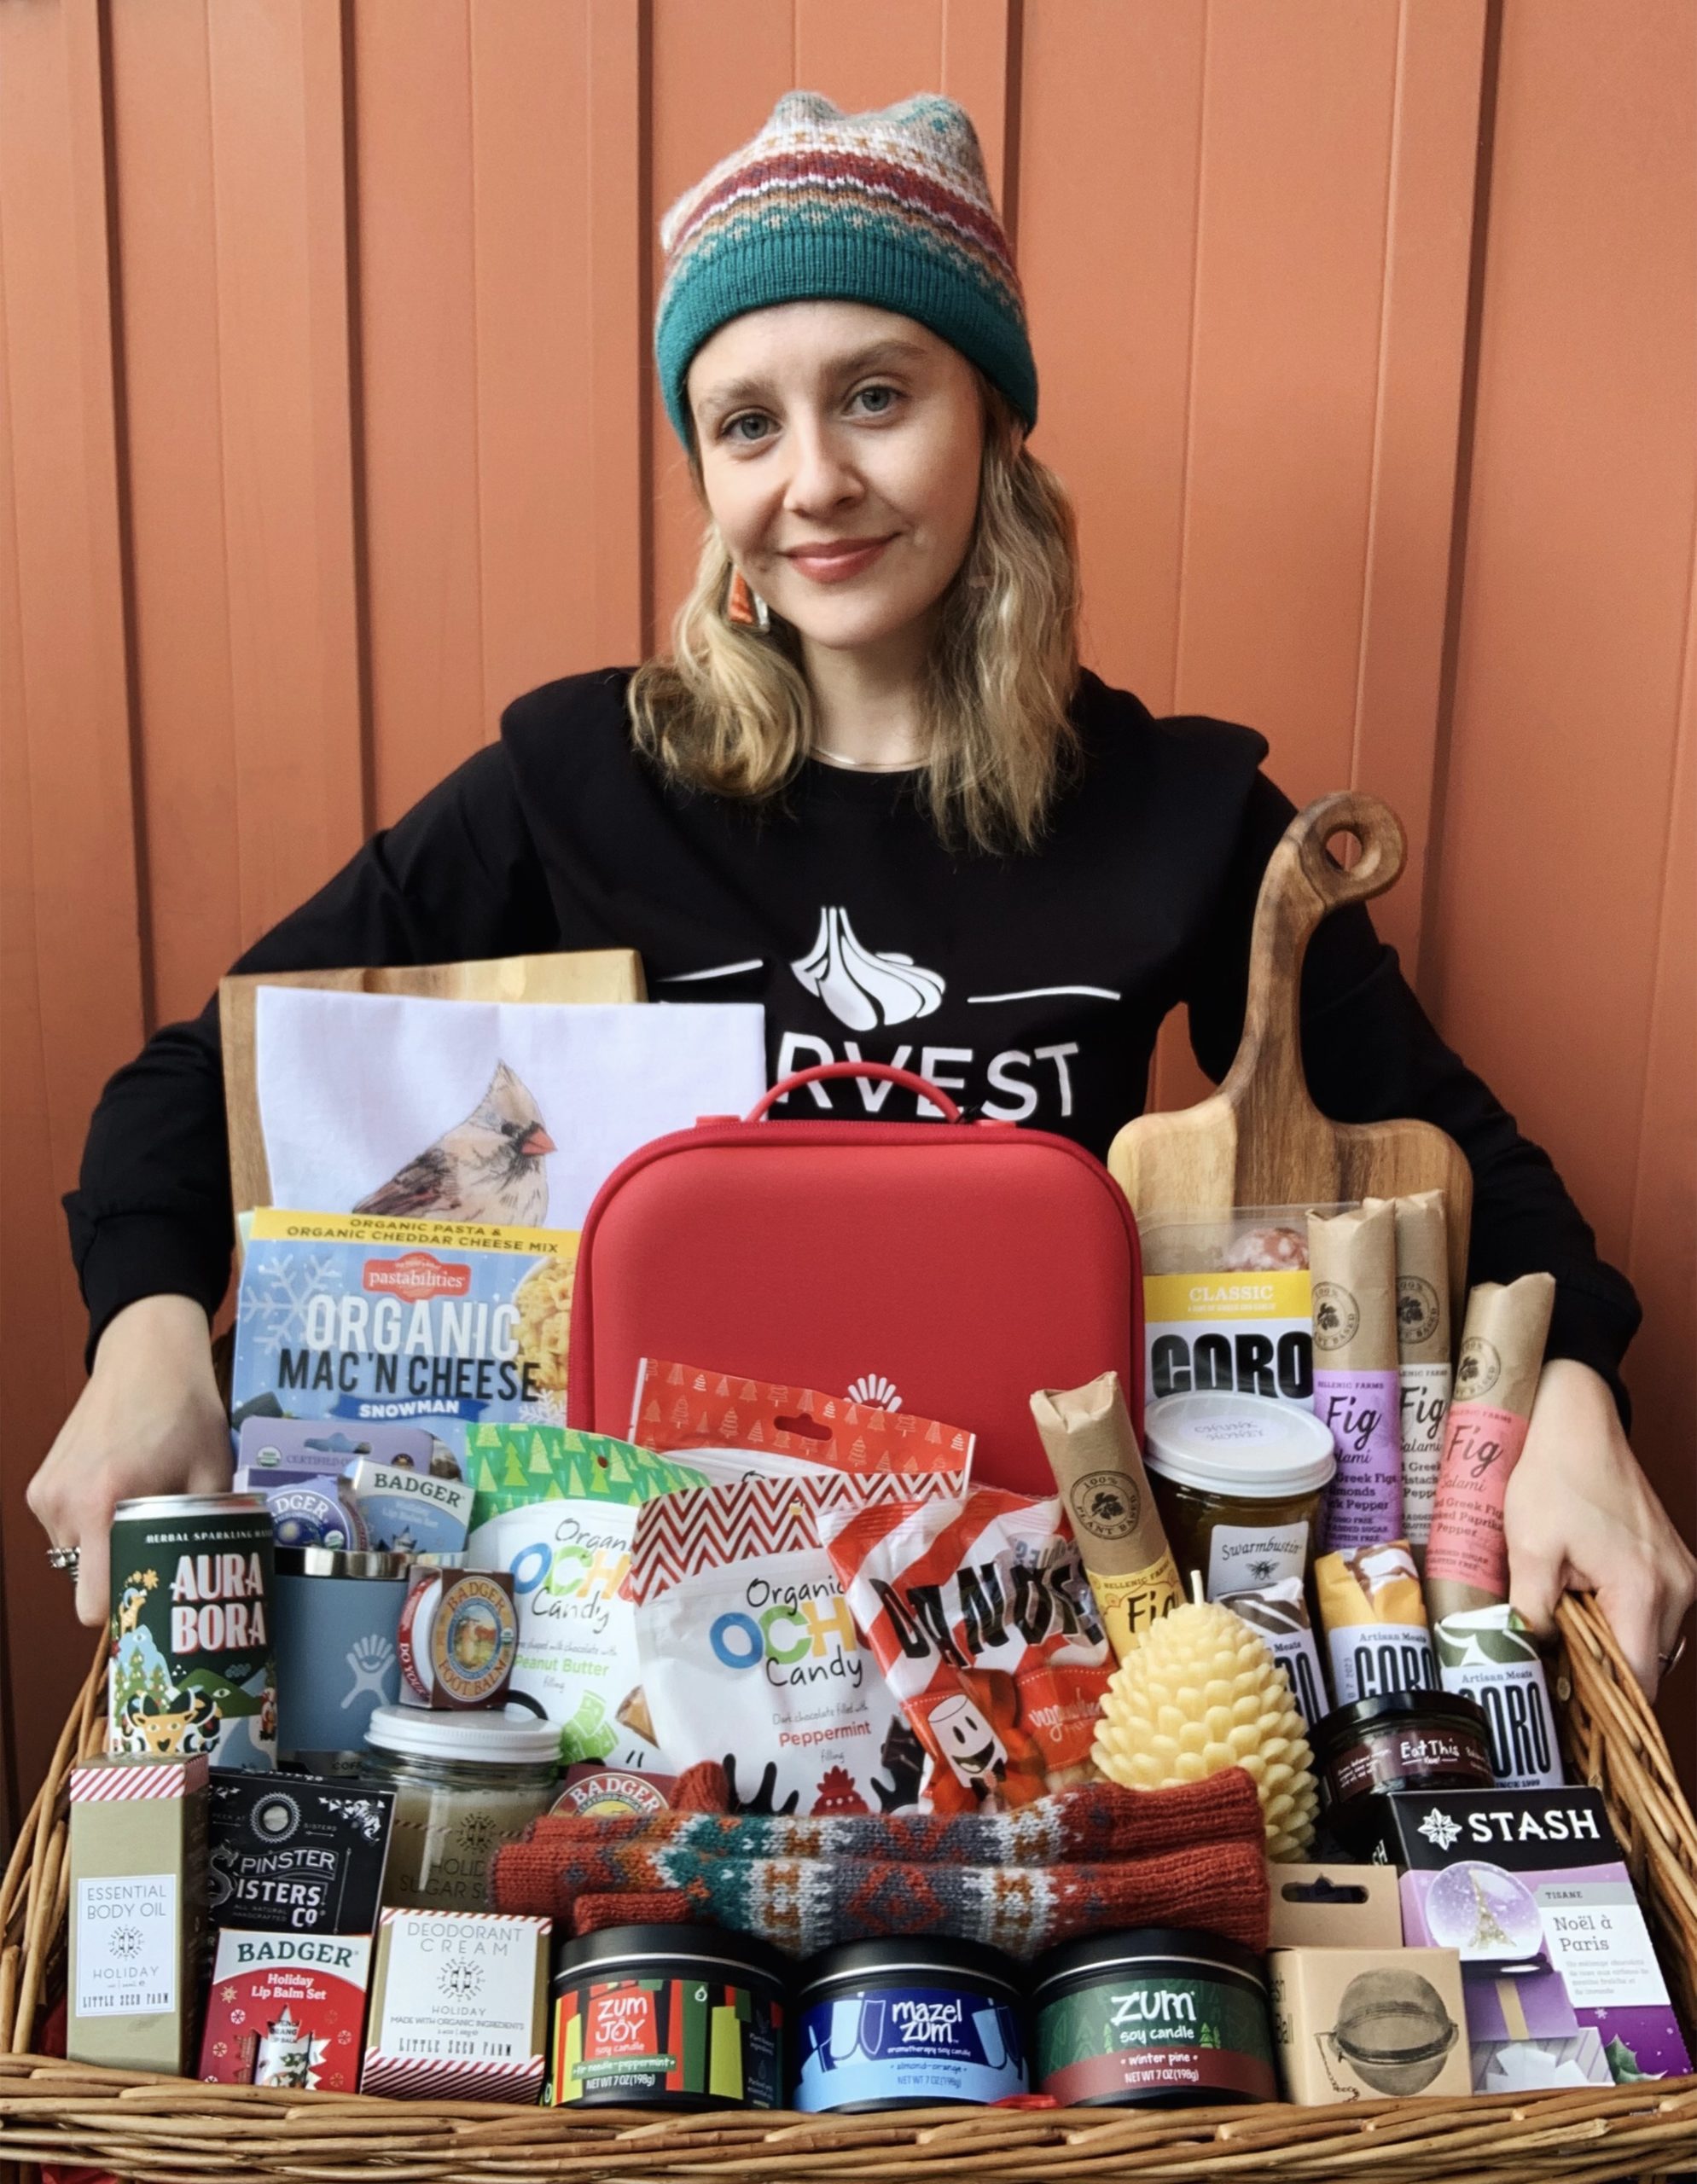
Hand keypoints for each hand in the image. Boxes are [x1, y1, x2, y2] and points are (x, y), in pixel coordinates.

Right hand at [26, 1295, 231, 1627]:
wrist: (145, 1357)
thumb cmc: (185, 1412)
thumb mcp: (212, 1473)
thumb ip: (210, 1529)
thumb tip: (226, 1578)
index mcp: (105, 1505)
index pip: (93, 1604)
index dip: (126, 1612)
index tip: (156, 1604)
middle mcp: (63, 1506)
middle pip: (86, 1584)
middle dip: (123, 1576)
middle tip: (162, 1558)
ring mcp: (45, 1496)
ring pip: (75, 1558)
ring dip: (107, 1550)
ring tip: (143, 1516)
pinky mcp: (40, 1486)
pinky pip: (65, 1531)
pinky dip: (92, 1526)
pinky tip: (122, 1495)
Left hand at [1505, 1357, 1696, 1698]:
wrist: (1576, 1420)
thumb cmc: (1552, 1475)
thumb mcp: (1527, 1547)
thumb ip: (1530, 1613)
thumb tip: (1529, 1658)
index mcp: (1643, 1590)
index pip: (1638, 1681)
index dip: (1602, 1705)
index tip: (1567, 1713)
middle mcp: (1677, 1588)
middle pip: (1648, 1666)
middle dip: (1604, 1677)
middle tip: (1555, 1674)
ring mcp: (1681, 1574)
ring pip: (1653, 1641)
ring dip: (1614, 1647)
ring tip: (1565, 1637)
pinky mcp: (1673, 1562)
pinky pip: (1654, 1613)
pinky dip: (1623, 1621)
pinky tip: (1584, 1609)